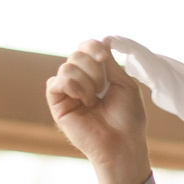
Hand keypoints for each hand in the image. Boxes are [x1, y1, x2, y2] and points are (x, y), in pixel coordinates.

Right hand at [46, 38, 151, 183]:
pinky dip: (71, 86)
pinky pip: (54, 82)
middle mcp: (81, 82)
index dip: (93, 47)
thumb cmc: (129, 119)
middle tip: (103, 88)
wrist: (122, 144)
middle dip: (93, 68)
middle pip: (76, 55)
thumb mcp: (125, 84)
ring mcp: (68, 93)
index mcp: (97, 76)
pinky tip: (83, 99)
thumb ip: (111, 63)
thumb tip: (105, 40)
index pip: (86, 49)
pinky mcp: (57, 105)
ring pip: (66, 67)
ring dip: (85, 81)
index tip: (104, 58)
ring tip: (94, 99)